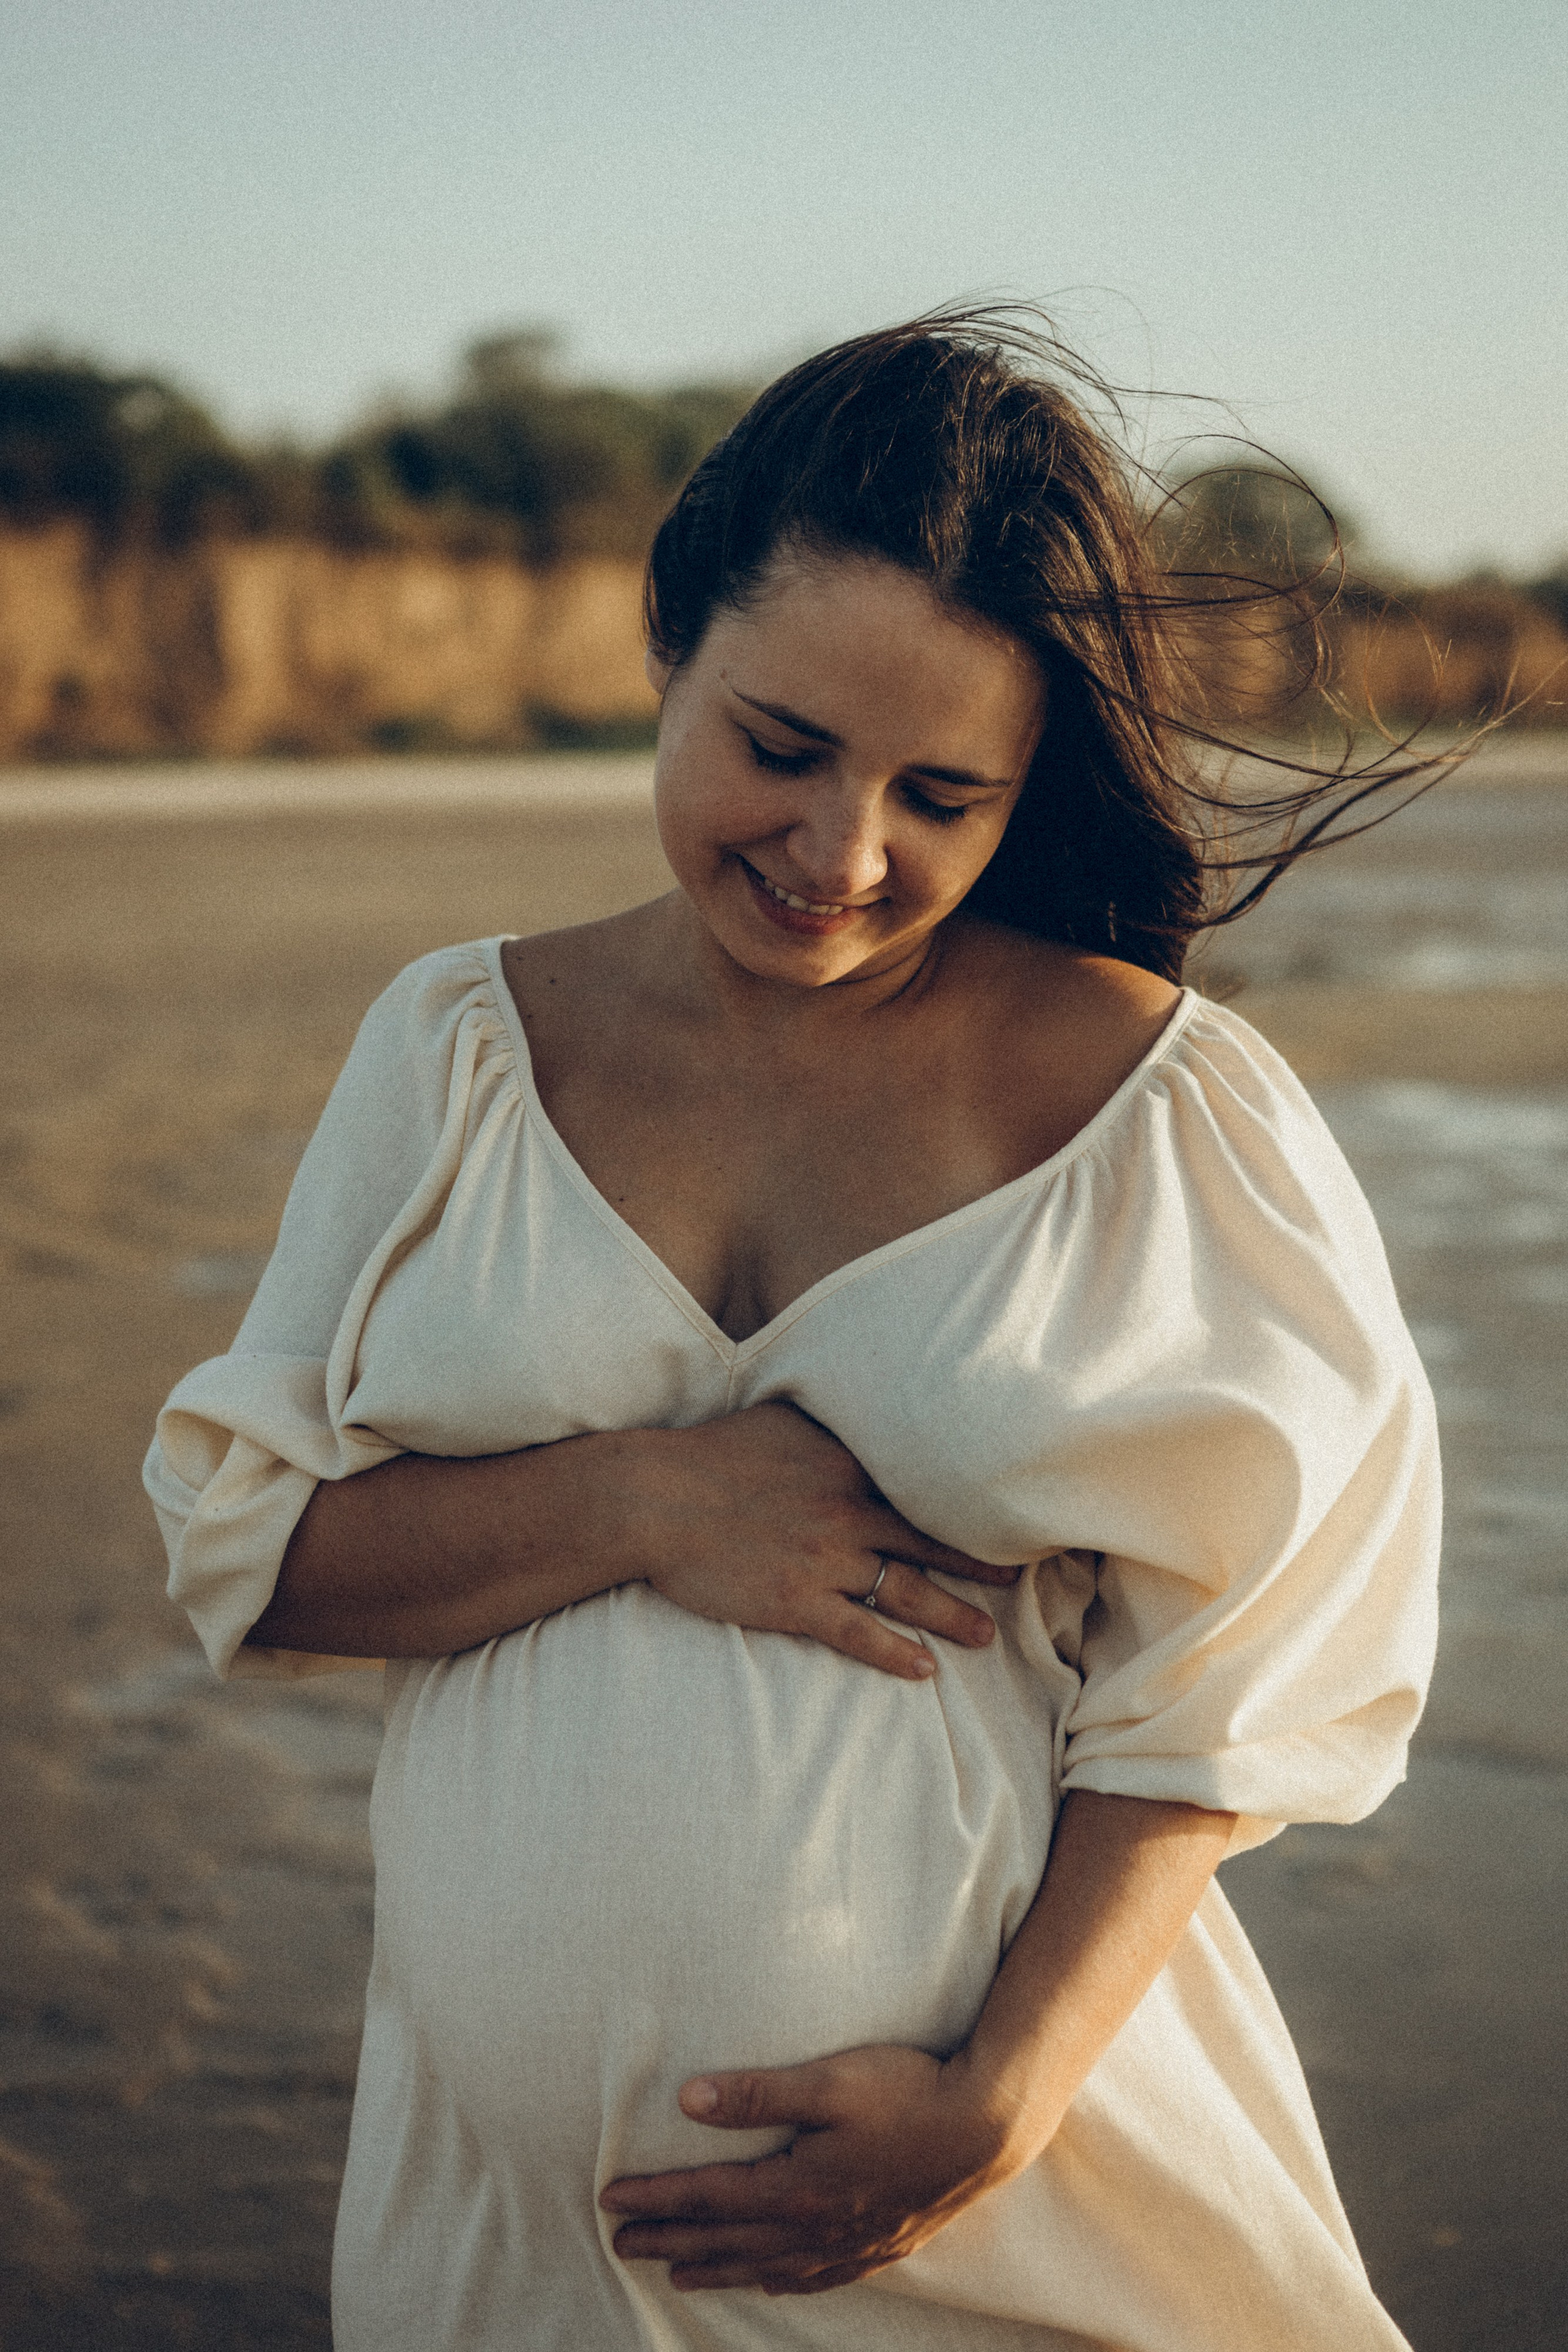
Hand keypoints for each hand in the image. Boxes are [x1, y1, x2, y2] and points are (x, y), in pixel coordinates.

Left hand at [600, 2044, 1021, 2294]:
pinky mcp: (879, 2244)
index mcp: (795, 2186)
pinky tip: (770, 2280)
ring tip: (677, 2275)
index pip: (707, 2197)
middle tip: (621, 2244)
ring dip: (715, 2268)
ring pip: (765, 2264)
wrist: (986, 2128)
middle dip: (669, 2240)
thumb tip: (687, 2100)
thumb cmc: (908, 2091)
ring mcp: (848, 2242)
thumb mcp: (829, 2080)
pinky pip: (814, 2276)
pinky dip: (778, 2280)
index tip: (610, 2200)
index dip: (655, 2199)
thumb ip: (757, 2092)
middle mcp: (814, 2225)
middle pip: (726, 2238)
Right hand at [639, 1402, 1023, 1680]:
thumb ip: (824, 1421)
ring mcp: (825, 1559)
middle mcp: (848, 1510)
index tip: (999, 1512)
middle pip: (929, 1541)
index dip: (962, 1503)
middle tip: (1017, 1577)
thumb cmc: (707, 1454)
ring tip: (986, 1635)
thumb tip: (851, 1406)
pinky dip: (896, 1654)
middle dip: (978, 1562)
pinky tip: (923, 1670)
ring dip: (952, 1615)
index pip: (919, 1485)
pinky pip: (860, 1633)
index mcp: (847, 1462)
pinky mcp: (797, 1601)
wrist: (651, 1497)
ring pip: (907, 1591)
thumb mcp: (777, 1419)